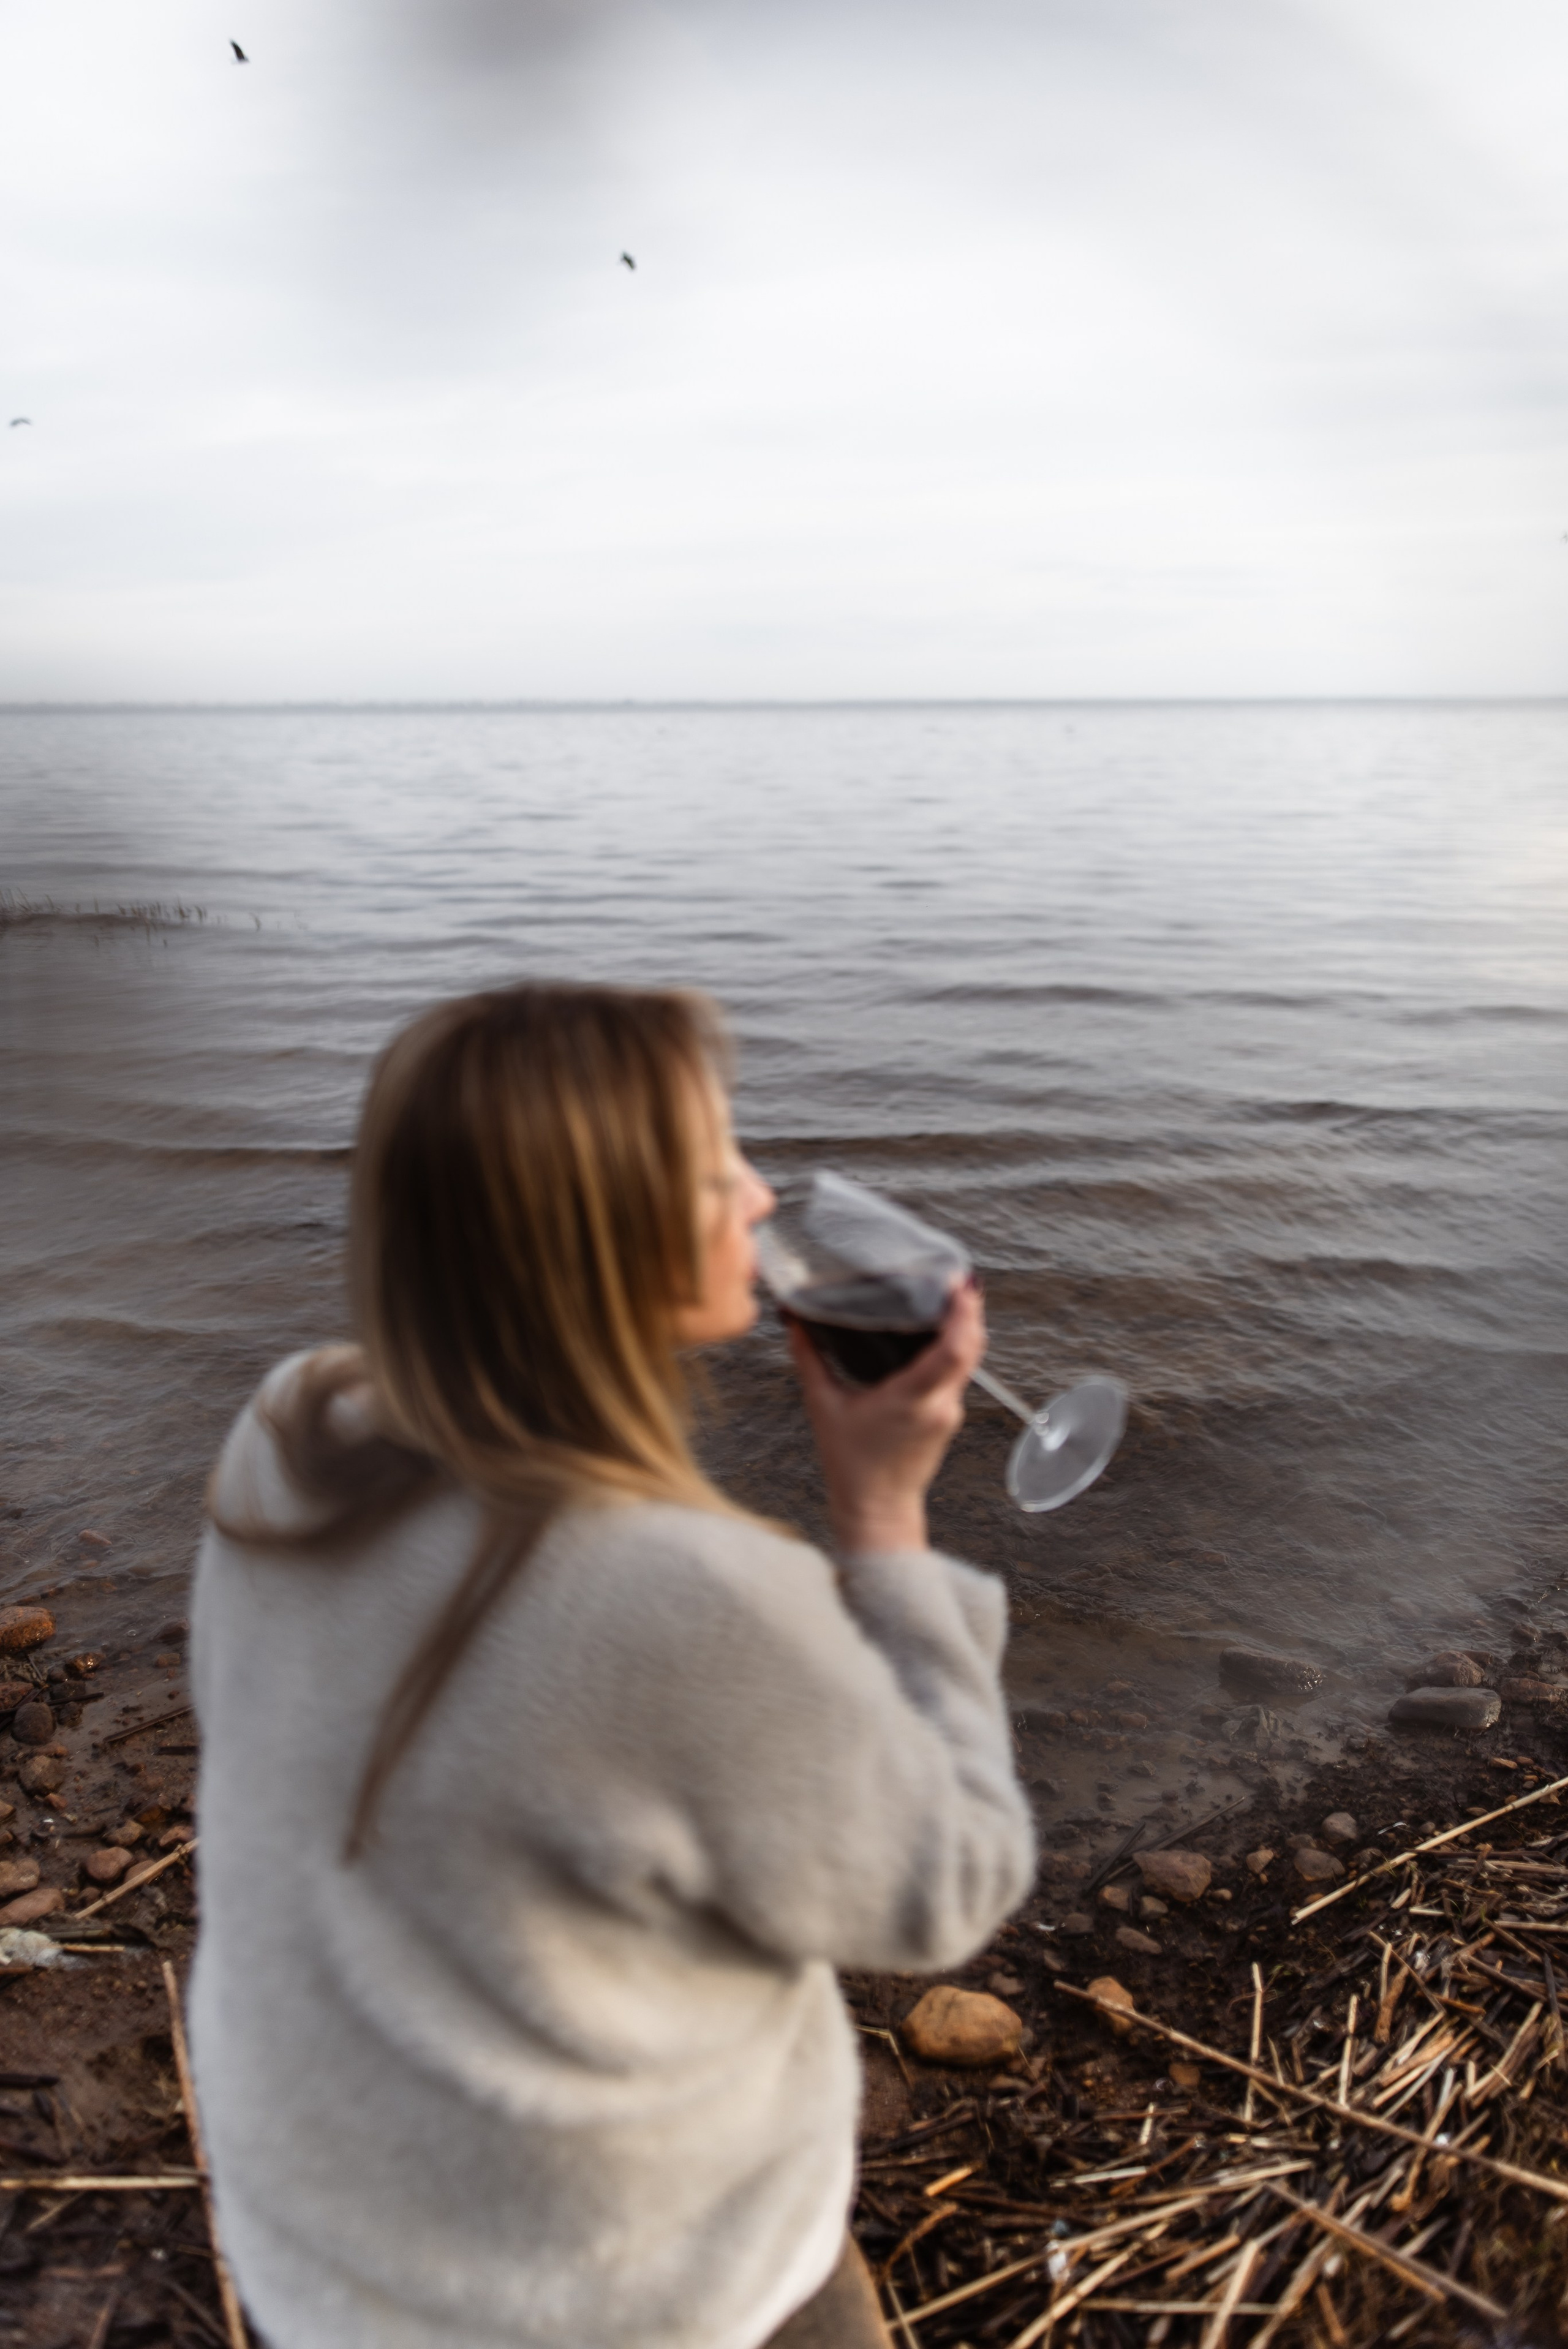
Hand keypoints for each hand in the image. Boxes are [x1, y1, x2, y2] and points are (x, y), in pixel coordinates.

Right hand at [786, 1281, 986, 1554]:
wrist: (877, 1508)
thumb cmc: (849, 1463)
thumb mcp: (823, 1406)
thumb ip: (810, 1359)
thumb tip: (795, 1322)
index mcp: (911, 1400)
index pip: (953, 1353)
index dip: (962, 1316)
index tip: (959, 1286)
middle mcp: (939, 1405)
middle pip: (971, 1349)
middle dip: (969, 1311)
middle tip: (957, 1279)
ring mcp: (949, 1412)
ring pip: (970, 1360)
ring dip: (966, 1328)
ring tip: (950, 1297)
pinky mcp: (949, 1417)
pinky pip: (960, 1374)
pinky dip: (956, 1348)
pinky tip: (939, 1332)